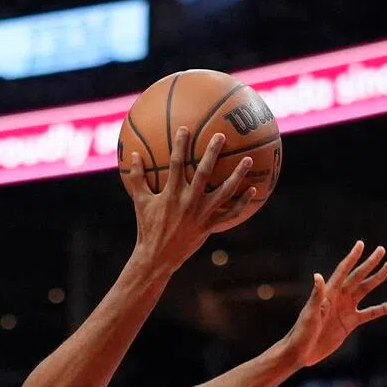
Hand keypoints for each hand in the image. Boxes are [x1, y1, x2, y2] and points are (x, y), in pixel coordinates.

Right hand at [123, 127, 256, 269]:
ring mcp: (201, 214)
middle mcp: (188, 202)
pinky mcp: (209, 226)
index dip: (180, 145)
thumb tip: (133, 155)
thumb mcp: (139, 202)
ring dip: (236, 176)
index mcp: (171, 194)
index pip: (176, 164)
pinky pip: (229, 214)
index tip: (185, 128)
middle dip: (212, 153)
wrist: (157, 258)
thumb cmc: (147, 228)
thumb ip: (137, 178)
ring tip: (247, 159)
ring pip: (223, 192)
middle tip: (221, 136)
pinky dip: (242, 203)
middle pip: (203, 173)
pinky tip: (253, 190)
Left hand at [281, 241, 386, 367]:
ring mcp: (345, 309)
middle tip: (381, 250)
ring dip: (377, 279)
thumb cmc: (301, 332)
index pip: (343, 271)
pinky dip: (383, 308)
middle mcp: (338, 298)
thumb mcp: (309, 314)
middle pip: (357, 276)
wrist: (302, 351)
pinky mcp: (350, 323)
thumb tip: (318, 276)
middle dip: (369, 263)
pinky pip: (370, 313)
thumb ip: (316, 296)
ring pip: (365, 290)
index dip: (352, 258)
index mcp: (328, 293)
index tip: (360, 244)